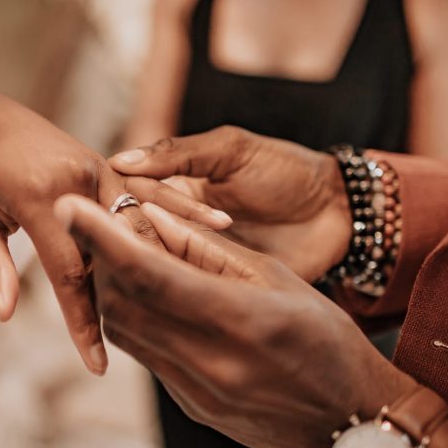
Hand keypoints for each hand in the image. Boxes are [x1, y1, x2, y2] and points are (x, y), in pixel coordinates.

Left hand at [0, 90, 221, 374]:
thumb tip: (6, 314)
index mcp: (39, 194)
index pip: (68, 271)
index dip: (84, 321)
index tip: (96, 363)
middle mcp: (76, 178)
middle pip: (117, 248)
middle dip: (136, 296)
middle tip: (165, 338)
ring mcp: (96, 165)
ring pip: (143, 217)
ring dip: (174, 251)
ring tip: (214, 282)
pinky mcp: (106, 162)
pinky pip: (148, 189)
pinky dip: (181, 207)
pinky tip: (217, 222)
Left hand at [54, 194, 416, 447]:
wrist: (349, 417)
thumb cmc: (325, 336)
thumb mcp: (275, 277)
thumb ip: (207, 249)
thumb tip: (151, 218)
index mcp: (239, 320)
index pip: (149, 274)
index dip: (102, 238)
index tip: (69, 205)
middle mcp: (211, 363)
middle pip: (123, 303)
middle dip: (100, 259)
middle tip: (96, 227)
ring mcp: (197, 393)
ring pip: (125, 331)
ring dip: (114, 290)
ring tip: (121, 258)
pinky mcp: (192, 407)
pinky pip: (147, 356)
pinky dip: (140, 320)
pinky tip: (156, 301)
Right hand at [110, 126, 350, 282]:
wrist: (337, 212)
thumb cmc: (286, 172)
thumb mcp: (232, 151)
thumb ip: (180, 154)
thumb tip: (121, 160)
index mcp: (174, 186)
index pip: (128, 196)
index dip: (118, 204)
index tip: (110, 213)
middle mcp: (176, 223)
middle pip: (133, 234)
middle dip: (128, 239)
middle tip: (123, 249)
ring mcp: (193, 257)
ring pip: (153, 265)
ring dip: (146, 266)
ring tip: (138, 275)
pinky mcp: (214, 286)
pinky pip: (184, 291)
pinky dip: (173, 291)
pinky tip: (161, 295)